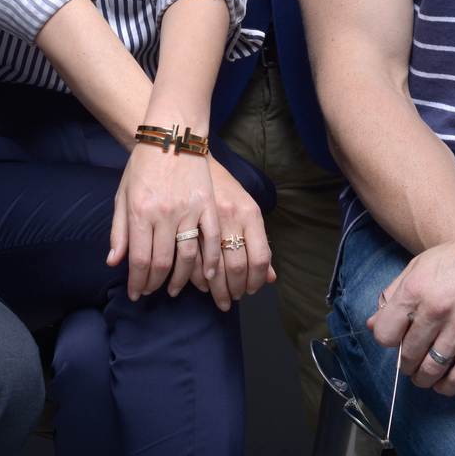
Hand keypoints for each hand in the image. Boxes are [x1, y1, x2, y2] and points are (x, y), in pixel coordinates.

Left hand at [107, 141, 218, 300]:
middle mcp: (165, 213)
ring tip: (174, 288)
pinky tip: (207, 275)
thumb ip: (119, 231)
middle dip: (155, 283)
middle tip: (151, 291)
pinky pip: (212, 241)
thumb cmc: (142, 165)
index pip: (139, 259)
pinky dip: (211, 262)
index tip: (136, 293)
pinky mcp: (208, 205)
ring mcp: (189, 209)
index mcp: (141, 211)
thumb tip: (114, 262)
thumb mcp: (123, 195)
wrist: (170, 136)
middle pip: (162, 262)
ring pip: (188, 256)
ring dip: (182, 279)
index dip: (138, 282)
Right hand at [188, 157, 275, 310]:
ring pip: (213, 265)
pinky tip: (197, 283)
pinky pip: (193, 257)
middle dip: (233, 289)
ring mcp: (207, 217)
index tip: (249, 291)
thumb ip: (259, 243)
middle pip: (236, 265)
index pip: (259, 257)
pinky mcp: (184, 220)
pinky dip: (195, 276)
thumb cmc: (220, 185)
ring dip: (214, 288)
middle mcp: (231, 215)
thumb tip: (270, 277)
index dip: (255, 280)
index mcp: (250, 212)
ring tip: (214, 296)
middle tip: (229, 300)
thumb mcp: (246, 208)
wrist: (188, 155)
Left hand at [367, 222, 454, 394]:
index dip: (387, 340)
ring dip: (422, 379)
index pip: (385, 333)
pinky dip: (447, 387)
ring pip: (432, 369)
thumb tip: (372, 323)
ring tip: (421, 377)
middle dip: (404, 364)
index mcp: (415, 288)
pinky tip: (442, 384)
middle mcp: (436, 309)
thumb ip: (393, 294)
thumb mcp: (420, 264)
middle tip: (408, 364)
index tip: (395, 340)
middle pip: (408, 354)